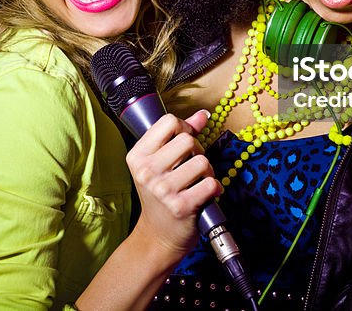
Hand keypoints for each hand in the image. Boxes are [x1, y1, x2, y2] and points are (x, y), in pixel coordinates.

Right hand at [126, 110, 220, 260]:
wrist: (158, 236)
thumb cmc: (161, 196)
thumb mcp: (161, 163)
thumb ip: (180, 135)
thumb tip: (202, 114)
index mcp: (137, 156)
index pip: (169, 122)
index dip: (184, 129)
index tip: (184, 144)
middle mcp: (146, 172)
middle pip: (188, 140)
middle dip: (197, 151)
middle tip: (192, 167)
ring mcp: (162, 190)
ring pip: (202, 161)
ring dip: (207, 171)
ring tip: (197, 182)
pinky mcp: (181, 206)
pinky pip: (211, 184)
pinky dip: (213, 188)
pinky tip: (203, 195)